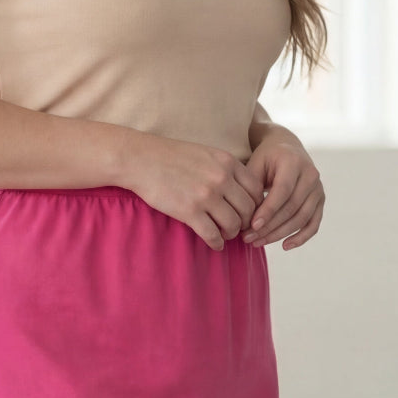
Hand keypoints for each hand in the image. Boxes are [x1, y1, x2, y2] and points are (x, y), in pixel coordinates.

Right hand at [120, 134, 263, 250]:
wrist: (141, 160)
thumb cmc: (170, 157)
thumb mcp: (205, 154)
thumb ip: (224, 168)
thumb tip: (239, 190)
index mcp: (227, 162)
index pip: (256, 189)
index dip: (256, 205)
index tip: (247, 212)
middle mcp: (221, 178)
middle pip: (248, 209)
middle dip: (245, 222)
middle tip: (237, 227)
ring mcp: (206, 195)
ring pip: (233, 224)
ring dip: (231, 234)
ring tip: (224, 234)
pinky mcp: (190, 211)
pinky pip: (212, 234)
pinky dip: (216, 243)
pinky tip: (215, 243)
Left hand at [241, 125, 324, 249]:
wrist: (287, 148)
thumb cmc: (266, 159)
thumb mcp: (255, 165)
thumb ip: (251, 188)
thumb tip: (246, 220)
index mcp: (293, 162)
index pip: (282, 191)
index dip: (268, 211)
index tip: (251, 226)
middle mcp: (310, 174)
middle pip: (292, 207)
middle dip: (270, 226)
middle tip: (249, 238)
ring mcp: (318, 188)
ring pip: (301, 218)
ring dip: (280, 234)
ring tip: (259, 242)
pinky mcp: (320, 200)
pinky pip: (313, 223)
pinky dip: (301, 237)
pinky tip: (285, 246)